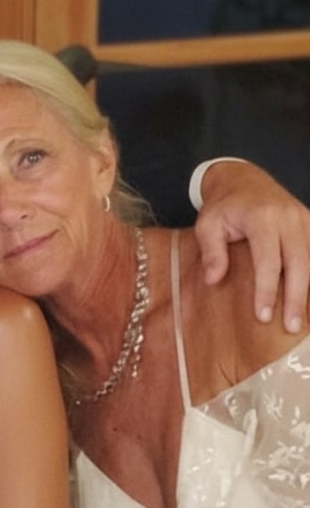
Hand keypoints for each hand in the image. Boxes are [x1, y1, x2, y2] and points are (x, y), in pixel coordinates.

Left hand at [195, 160, 309, 331]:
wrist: (242, 179)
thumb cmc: (222, 207)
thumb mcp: (207, 225)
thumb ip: (211, 251)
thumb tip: (214, 280)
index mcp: (262, 217)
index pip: (268, 259)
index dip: (267, 290)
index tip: (263, 316)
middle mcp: (289, 217)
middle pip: (299, 261)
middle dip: (296, 296)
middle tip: (291, 327)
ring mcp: (304, 218)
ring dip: (308, 290)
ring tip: (302, 320)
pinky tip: (309, 299)